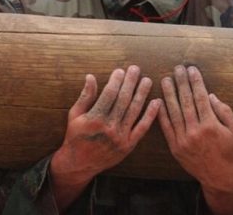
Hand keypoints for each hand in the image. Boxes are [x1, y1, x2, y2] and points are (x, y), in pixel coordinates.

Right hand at [50, 66, 159, 210]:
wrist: (79, 164)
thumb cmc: (76, 136)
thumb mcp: (75, 116)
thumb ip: (85, 96)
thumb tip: (90, 76)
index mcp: (94, 119)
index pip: (109, 94)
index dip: (116, 81)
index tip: (121, 70)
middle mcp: (109, 127)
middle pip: (123, 100)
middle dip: (130, 82)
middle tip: (136, 69)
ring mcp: (120, 137)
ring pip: (134, 111)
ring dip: (142, 94)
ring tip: (147, 80)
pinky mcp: (129, 145)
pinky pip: (142, 127)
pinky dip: (151, 114)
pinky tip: (157, 102)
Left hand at [159, 65, 232, 214]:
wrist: (219, 176)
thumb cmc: (231, 151)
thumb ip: (225, 111)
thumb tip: (211, 96)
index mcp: (211, 125)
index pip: (201, 98)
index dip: (196, 82)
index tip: (192, 69)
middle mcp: (195, 131)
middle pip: (186, 102)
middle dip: (182, 83)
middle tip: (177, 69)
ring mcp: (183, 140)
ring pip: (174, 112)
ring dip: (169, 95)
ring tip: (166, 80)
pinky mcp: (175, 147)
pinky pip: (167, 128)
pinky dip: (162, 115)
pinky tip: (159, 102)